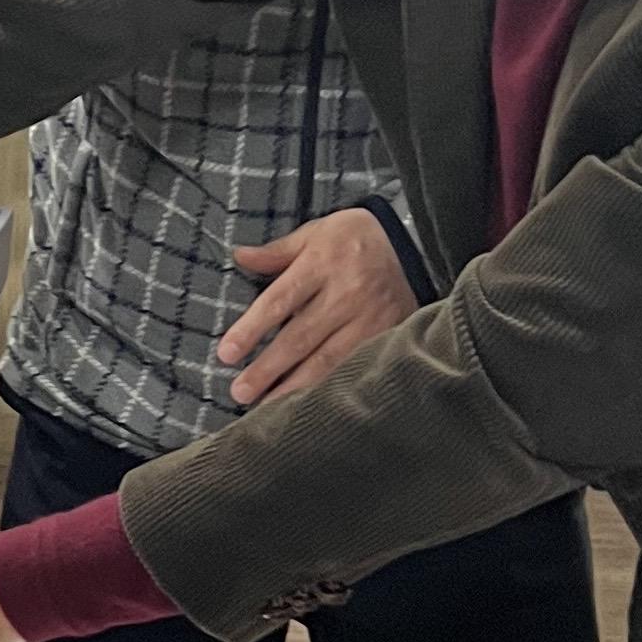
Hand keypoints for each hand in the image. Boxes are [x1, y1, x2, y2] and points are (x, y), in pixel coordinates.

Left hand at [219, 205, 416, 408]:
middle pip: (299, 337)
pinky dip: (330, 387)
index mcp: (322, 263)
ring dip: (294, 387)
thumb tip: (239, 257)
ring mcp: (369, 318)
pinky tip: (309, 404)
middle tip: (239, 392)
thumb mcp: (316, 233)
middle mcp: (345, 293)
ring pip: (327, 360)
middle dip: (267, 368)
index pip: (279, 301)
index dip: (251, 329)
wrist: (415, 244)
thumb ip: (278, 252)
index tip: (227, 354)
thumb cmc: (355, 238)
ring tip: (266, 408)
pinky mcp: (387, 335)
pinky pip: (354, 366)